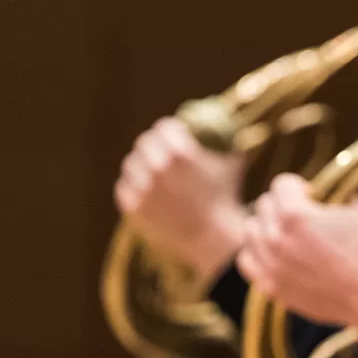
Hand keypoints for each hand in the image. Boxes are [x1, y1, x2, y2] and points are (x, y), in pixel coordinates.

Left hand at [115, 117, 248, 278]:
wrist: (214, 239)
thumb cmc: (225, 198)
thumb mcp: (232, 163)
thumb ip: (225, 138)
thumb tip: (222, 118)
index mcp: (180, 152)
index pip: (164, 128)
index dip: (170, 130)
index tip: (173, 135)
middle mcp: (157, 166)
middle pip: (145, 143)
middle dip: (153, 146)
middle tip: (161, 153)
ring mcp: (142, 188)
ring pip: (131, 165)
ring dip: (141, 166)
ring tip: (154, 174)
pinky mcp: (133, 207)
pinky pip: (125, 188)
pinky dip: (134, 188)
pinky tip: (147, 192)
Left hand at [238, 173, 357, 327]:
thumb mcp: (355, 211)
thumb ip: (335, 192)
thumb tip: (326, 185)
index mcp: (294, 215)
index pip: (281, 184)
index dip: (299, 186)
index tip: (311, 195)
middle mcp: (276, 238)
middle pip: (263, 205)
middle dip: (282, 204)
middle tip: (302, 216)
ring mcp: (270, 264)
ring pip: (251, 231)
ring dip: (267, 227)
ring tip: (287, 234)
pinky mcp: (271, 286)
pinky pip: (247, 260)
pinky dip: (258, 253)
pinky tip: (276, 253)